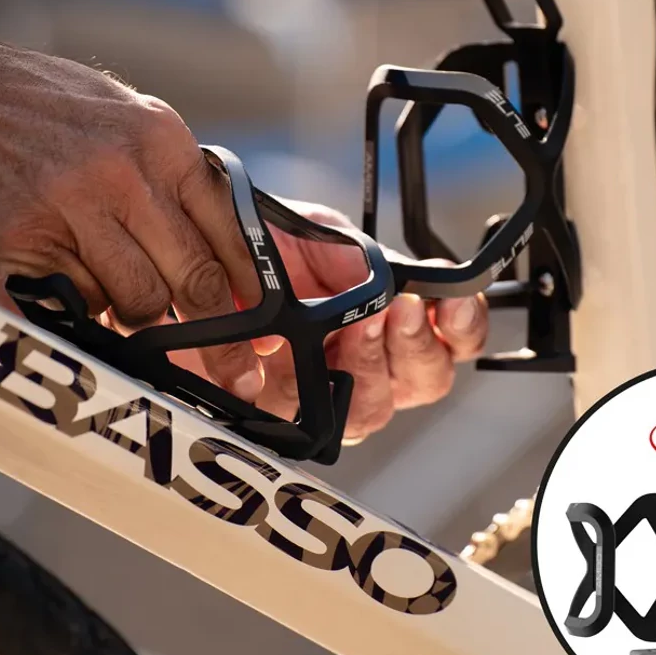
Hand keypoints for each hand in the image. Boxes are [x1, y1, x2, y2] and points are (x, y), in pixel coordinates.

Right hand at [0, 4, 268, 401]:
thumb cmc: (7, 103)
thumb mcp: (102, 112)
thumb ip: (156, 170)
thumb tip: (210, 236)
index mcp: (158, 136)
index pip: (230, 228)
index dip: (250, 290)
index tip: (263, 331)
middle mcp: (127, 169)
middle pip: (195, 279)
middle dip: (214, 336)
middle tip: (230, 373)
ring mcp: (75, 207)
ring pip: (138, 302)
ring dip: (127, 315)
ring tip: (99, 290)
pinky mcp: (26, 243)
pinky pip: (78, 303)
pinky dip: (77, 307)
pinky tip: (57, 280)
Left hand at [164, 201, 489, 444]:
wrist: (190, 264)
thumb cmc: (261, 252)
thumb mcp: (314, 236)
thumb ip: (355, 257)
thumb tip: (394, 282)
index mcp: (396, 324)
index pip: (454, 337)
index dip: (465, 324)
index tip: (454, 299)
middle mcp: (373, 368)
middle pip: (426, 380)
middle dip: (416, 343)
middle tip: (401, 308)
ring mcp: (330, 398)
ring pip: (374, 408)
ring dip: (370, 363)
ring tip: (355, 324)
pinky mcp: (278, 417)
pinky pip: (306, 418)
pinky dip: (309, 386)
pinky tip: (296, 355)